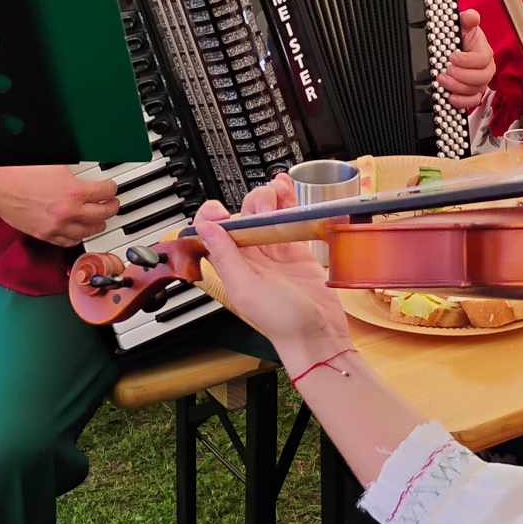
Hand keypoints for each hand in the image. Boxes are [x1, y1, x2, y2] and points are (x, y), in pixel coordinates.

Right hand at [0, 165, 118, 247]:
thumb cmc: (21, 173)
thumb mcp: (56, 164)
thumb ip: (75, 173)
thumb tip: (86, 174)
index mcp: (74, 192)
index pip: (106, 192)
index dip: (112, 188)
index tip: (111, 188)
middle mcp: (69, 212)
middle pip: (103, 214)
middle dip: (111, 207)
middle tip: (112, 203)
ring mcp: (57, 226)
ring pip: (89, 231)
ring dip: (98, 224)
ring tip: (100, 218)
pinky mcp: (45, 235)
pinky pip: (70, 241)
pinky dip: (79, 236)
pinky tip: (81, 231)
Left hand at [195, 173, 352, 365]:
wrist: (318, 335)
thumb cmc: (282, 322)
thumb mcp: (246, 289)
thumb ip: (226, 257)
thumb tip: (204, 228)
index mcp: (231, 267)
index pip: (212, 235)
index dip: (212, 217)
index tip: (221, 210)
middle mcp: (250, 259)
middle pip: (242, 218)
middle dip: (251, 204)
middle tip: (265, 208)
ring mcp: (274, 253)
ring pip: (265, 214)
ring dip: (269, 198)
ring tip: (277, 194)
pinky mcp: (296, 251)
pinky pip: (288, 220)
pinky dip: (287, 202)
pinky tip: (285, 188)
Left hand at [441, 8, 493, 112]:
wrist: (455, 49)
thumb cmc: (461, 38)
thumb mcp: (462, 25)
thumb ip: (467, 19)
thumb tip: (471, 16)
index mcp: (484, 51)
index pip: (483, 58)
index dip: (468, 60)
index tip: (453, 56)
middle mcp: (485, 69)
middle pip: (482, 77)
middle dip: (462, 76)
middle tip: (447, 70)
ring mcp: (480, 82)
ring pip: (476, 90)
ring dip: (458, 88)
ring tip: (442, 81)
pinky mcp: (473, 93)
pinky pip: (472, 102)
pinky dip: (461, 102)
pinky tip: (450, 97)